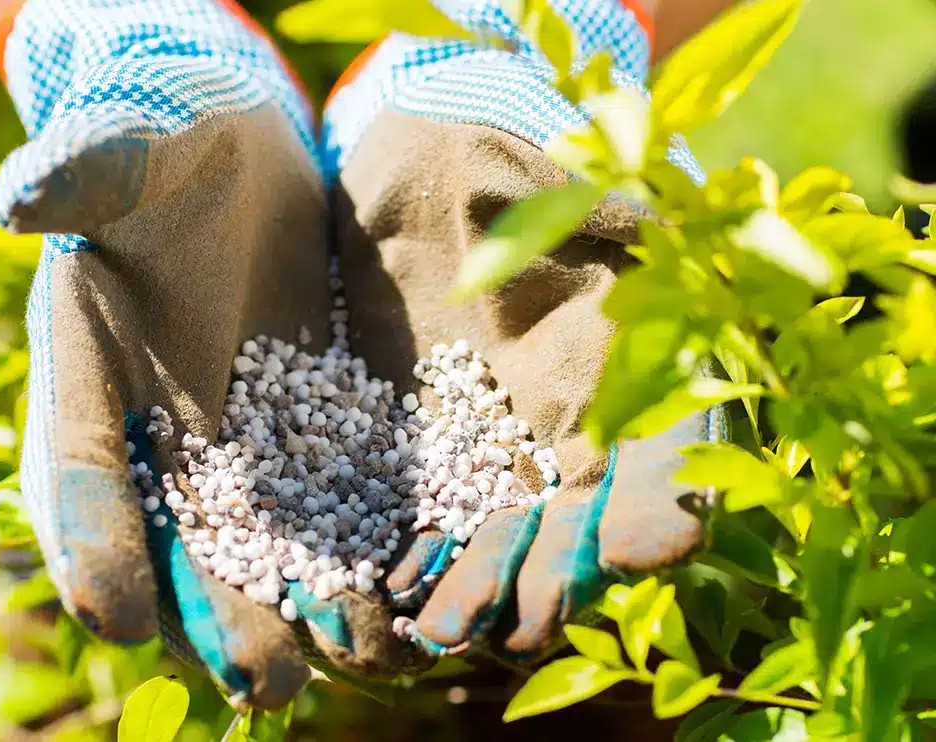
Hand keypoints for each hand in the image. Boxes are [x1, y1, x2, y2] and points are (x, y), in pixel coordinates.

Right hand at [0, 0, 412, 706]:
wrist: (237, 156)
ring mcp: (232, 448)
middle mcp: (154, 438)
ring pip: (256, 548)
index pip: (78, 470)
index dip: (90, 538)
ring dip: (298, 611)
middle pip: (173, 544)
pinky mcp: (308, 436)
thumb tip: (23, 192)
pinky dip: (357, 558)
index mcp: (84, 381)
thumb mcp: (126, 152)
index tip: (111, 608)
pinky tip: (405, 601)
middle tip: (260, 679)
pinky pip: (328, 509)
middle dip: (214, 613)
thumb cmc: (162, 147)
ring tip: (350, 660)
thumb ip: (84, 173)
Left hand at [323, 0, 716, 657]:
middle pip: (577, 522)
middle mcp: (567, 429)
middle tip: (525, 620)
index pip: (665, 451)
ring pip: (500, 538)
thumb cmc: (498, 171)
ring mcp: (492, 451)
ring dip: (480, 588)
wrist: (412, 183)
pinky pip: (421, 521)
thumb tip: (651, 242)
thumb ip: (594, 227)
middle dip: (554, 573)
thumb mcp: (551, 187)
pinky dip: (411, 560)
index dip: (663, 500)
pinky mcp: (418, 457)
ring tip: (445, 626)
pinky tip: (389, 590)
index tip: (653, 543)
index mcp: (625, 368)